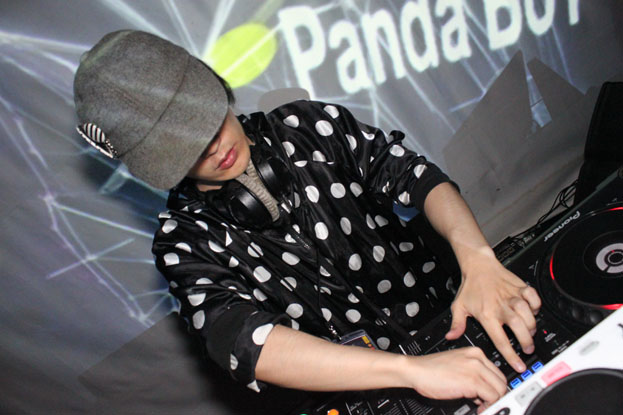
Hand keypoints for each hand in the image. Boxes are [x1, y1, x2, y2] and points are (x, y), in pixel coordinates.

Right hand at [408, 347, 506, 411]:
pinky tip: (477, 408)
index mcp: (475, 353)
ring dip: (492, 402)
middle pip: (502, 381)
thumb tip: (485, 392)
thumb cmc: (430, 370)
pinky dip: (487, 406)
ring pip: (499, 390)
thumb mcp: (457, 367)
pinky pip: (491, 397)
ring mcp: (476, 368)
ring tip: (480, 407)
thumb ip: (473, 375)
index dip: (494, 388)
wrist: (415, 370)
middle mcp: (477, 358)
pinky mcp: (472, 381)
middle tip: (485, 404)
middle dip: (496, 396)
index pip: (497, 372)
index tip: (490, 398)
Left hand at [445, 251, 541, 372]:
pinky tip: (533, 310)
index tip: (519, 365)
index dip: (510, 355)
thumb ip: (457, 324)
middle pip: (519, 327)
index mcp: (487, 314)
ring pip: (528, 313)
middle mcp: (501, 306)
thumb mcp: (458, 306)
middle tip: (528, 348)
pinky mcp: (520, 287)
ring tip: (530, 331)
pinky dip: (536, 305)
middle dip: (526, 341)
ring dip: (532, 325)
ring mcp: (512, 296)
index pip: (500, 339)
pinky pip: (533, 297)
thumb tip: (451, 337)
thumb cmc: (469, 286)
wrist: (478, 264)